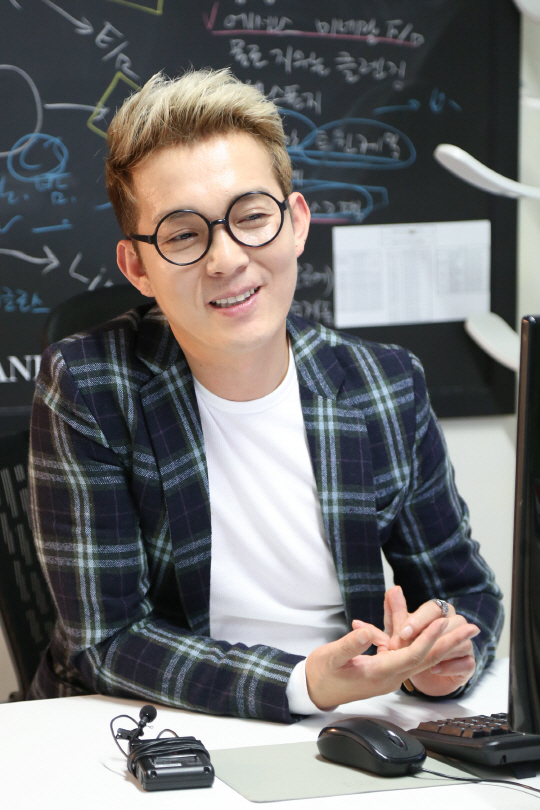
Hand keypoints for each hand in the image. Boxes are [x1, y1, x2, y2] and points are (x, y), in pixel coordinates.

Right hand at [304, 615, 471, 709]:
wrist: (314, 691)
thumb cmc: (322, 674)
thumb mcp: (331, 656)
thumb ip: (351, 645)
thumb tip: (367, 631)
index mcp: (380, 673)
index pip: (412, 654)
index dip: (428, 638)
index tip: (442, 622)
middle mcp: (391, 676)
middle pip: (427, 658)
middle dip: (450, 642)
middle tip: (472, 628)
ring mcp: (390, 673)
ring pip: (421, 655)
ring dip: (441, 641)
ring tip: (460, 627)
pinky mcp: (385, 668)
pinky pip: (407, 652)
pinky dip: (417, 638)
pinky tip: (424, 626)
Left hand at [382, 585, 478, 696]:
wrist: (418, 675)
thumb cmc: (409, 647)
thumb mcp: (398, 631)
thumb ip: (395, 611)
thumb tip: (393, 588)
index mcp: (439, 612)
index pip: (435, 608)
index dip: (419, 619)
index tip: (402, 633)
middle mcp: (456, 625)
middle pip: (456, 621)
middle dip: (434, 635)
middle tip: (414, 647)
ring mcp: (465, 644)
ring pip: (464, 642)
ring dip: (443, 651)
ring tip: (423, 659)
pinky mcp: (469, 664)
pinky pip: (468, 663)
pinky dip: (451, 667)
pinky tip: (435, 669)